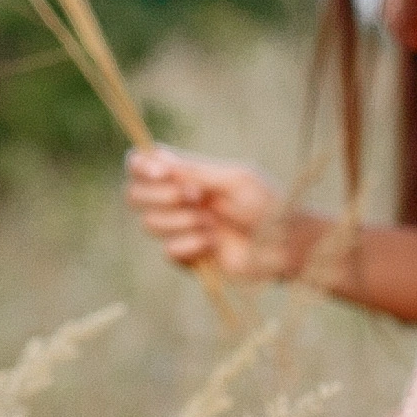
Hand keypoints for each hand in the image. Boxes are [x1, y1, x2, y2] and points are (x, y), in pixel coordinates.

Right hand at [123, 146, 292, 280]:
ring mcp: (178, 229)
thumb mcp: (232, 179)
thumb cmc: (265, 205)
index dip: (141, 167)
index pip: (141, 165)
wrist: (283, 244)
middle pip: (133, 195)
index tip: (161, 172)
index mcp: (185, 175)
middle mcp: (176, 200)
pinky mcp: (185, 257)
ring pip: (149, 223)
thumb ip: (193, 170)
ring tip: (213, 223)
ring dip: (183, 220)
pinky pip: (168, 250)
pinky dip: (192, 243)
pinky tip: (214, 243)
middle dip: (160, 195)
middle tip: (194, 196)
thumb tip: (155, 159)